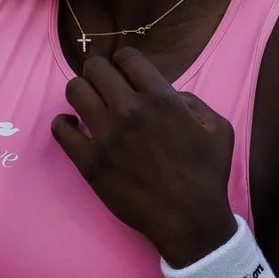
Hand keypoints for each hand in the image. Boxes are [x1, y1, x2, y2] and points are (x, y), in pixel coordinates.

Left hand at [53, 48, 236, 265]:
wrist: (189, 220)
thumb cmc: (208, 175)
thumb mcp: (218, 129)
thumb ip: (194, 102)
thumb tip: (170, 94)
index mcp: (162, 98)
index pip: (127, 57)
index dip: (123, 62)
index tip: (122, 73)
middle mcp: (130, 110)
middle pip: (95, 68)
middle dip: (98, 72)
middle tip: (102, 87)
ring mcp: (106, 136)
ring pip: (75, 91)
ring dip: (80, 92)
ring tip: (88, 104)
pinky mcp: (89, 162)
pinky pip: (60, 129)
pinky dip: (63, 123)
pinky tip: (73, 126)